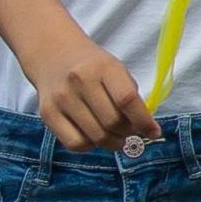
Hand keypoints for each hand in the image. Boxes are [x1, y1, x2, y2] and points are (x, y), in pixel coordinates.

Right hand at [30, 31, 153, 149]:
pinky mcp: (47, 113)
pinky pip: (74, 143)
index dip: (143, 121)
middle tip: (130, 132)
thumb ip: (129, 96)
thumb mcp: (115, 69)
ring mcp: (61, 98)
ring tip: (114, 136)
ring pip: (95, 137)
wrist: (52, 55)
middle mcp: (80, 81)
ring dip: (112, 143)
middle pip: (112, 122)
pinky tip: (93, 137)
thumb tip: (143, 129)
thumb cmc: (92, 66)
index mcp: (103, 67)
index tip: (153, 132)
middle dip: (127, 133)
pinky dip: (89, 146)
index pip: (127, 100)